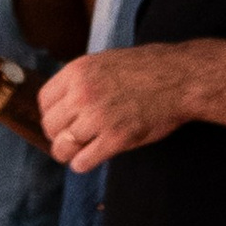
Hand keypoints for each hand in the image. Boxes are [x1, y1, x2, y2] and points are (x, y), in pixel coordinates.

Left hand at [37, 46, 192, 171]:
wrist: (181, 78)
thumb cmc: (149, 69)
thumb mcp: (106, 62)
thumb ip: (82, 80)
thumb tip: (63, 103)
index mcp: (78, 71)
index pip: (44, 102)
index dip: (53, 115)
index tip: (64, 121)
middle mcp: (82, 94)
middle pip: (50, 127)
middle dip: (60, 136)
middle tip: (74, 139)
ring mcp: (98, 117)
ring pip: (63, 147)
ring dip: (71, 153)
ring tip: (83, 150)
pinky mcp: (116, 138)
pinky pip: (82, 161)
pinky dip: (84, 163)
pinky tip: (93, 157)